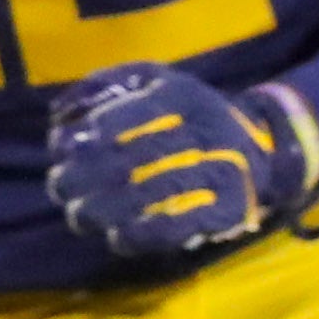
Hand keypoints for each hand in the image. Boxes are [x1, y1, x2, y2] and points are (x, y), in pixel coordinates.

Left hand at [48, 63, 311, 261]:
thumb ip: (105, 86)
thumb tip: (59, 111)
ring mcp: (221, 171)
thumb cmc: (185, 115)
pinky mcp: (229, 209)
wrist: (258, 148)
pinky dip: (143, 234)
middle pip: (139, 155)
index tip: (64, 146)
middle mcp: (207, 130)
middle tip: (61, 186)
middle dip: (88, 175)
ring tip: (79, 214)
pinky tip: (116, 236)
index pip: (141, 108)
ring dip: (106, 209)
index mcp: (186, 96)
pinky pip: (181, 226)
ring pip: (154, 193)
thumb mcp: (152, 82)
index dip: (100, 128)